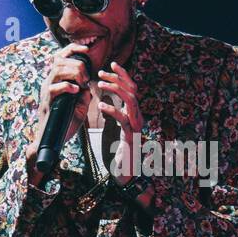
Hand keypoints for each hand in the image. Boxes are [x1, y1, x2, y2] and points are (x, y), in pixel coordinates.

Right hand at [26, 44, 92, 182]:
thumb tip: (90, 83)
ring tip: (81, 84)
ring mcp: (46, 92)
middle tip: (86, 78)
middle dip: (77, 64)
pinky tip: (75, 90)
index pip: (61, 56)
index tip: (87, 49)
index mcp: (57, 80)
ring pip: (56, 70)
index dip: (73, 48)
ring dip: (73, 73)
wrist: (54, 141)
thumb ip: (84, 92)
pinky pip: (53, 88)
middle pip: (59, 60)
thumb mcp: (80, 104)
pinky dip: (66, 86)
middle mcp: (49, 82)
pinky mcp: (46, 102)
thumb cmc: (66, 122)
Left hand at [96, 62, 158, 212]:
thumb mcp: (113, 126)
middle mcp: (138, 116)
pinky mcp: (130, 135)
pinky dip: (112, 109)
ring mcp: (136, 125)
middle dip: (118, 78)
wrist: (125, 171)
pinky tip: (100, 104)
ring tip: (99, 83)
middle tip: (101, 72)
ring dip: (116, 89)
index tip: (112, 64)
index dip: (123, 74)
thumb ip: (111, 111)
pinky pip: (123, 118)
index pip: (132, 87)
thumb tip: (101, 95)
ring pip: (131, 100)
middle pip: (133, 90)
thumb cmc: (118, 150)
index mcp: (134, 112)